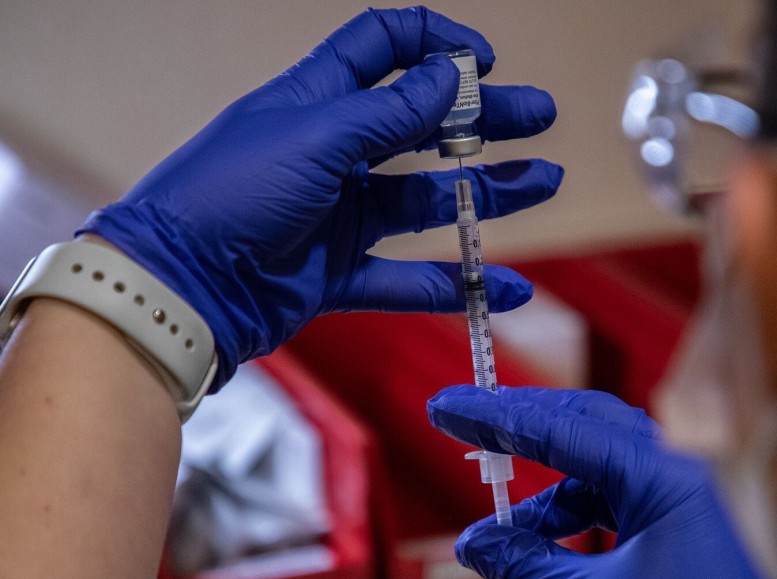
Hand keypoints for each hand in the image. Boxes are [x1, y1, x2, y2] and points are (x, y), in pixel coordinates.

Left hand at [79, 7, 561, 387]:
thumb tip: (450, 72)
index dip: (436, 43)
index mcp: (319, 98)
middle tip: (541, 117)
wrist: (180, 285)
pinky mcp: (339, 272)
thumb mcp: (315, 137)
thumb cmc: (233, 192)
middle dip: (484, 120)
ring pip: (427, 199)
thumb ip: (388, 112)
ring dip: (487, 193)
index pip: (383, 47)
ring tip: (544, 182)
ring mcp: (339, 214)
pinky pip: (409, 277)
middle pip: (422, 125)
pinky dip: (455, 283)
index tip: (486, 62)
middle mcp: (334, 151)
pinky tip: (504, 287)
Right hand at [428, 385, 776, 578]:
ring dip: (539, 520)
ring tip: (497, 557)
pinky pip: (608, 528)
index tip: (448, 406)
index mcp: (660, 476)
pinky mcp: (677, 543)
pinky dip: (567, 552)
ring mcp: (678, 510)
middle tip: (470, 435)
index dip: (495, 418)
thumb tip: (476, 544)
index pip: (560, 429)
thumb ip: (524, 566)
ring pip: (591, 488)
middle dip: (520, 440)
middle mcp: (674, 480)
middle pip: (581, 435)